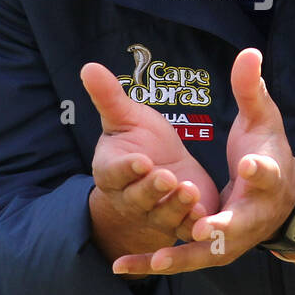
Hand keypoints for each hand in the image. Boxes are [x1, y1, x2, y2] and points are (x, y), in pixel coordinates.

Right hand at [81, 62, 219, 261]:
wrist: (164, 170)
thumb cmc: (140, 140)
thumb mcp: (126, 117)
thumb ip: (109, 97)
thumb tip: (87, 66)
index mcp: (112, 171)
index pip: (114, 172)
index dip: (127, 169)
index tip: (141, 160)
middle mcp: (130, 198)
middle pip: (137, 198)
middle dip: (151, 189)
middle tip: (167, 177)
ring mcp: (155, 215)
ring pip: (162, 216)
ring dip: (175, 207)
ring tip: (190, 190)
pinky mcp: (180, 223)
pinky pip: (185, 228)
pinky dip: (193, 225)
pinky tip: (206, 216)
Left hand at [111, 48, 294, 274]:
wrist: (281, 200)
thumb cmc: (268, 152)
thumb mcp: (263, 119)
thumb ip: (252, 89)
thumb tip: (250, 52)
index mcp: (268, 177)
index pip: (266, 173)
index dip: (259, 170)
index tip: (247, 166)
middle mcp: (253, 214)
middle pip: (238, 223)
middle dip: (221, 227)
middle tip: (201, 227)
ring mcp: (233, 238)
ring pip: (205, 251)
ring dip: (181, 254)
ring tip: (155, 259)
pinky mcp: (211, 251)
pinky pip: (180, 258)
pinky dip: (152, 262)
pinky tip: (121, 266)